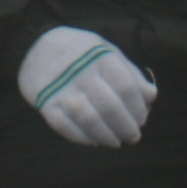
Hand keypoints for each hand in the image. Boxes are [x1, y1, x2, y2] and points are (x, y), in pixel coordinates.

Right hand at [18, 25, 155, 147]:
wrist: (35, 44)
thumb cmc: (80, 51)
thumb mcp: (107, 51)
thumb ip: (130, 73)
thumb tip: (151, 97)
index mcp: (101, 57)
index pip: (126, 88)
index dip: (137, 108)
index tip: (142, 119)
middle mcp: (81, 72)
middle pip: (110, 107)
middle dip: (126, 127)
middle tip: (132, 137)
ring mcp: (61, 88)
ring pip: (89, 120)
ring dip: (106, 136)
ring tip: (115, 142)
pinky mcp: (45, 102)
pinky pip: (64, 126)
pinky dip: (81, 138)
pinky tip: (93, 141)